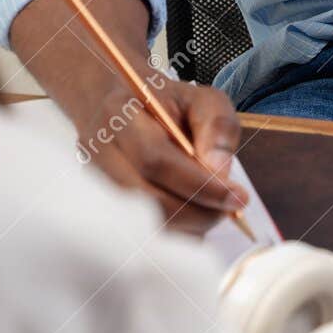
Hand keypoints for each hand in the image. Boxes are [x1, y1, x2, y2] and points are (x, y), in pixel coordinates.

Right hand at [75, 75, 245, 233]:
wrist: (117, 106)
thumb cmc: (164, 103)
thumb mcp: (200, 98)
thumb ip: (217, 126)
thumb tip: (219, 172)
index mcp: (120, 116)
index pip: (156, 160)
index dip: (199, 184)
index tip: (236, 196)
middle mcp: (99, 152)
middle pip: (147, 199)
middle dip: (198, 212)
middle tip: (228, 208)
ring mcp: (95, 183)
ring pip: (145, 224)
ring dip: (188, 224)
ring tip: (211, 207)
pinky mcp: (102, 205)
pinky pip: (141, 234)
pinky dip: (176, 231)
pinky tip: (191, 214)